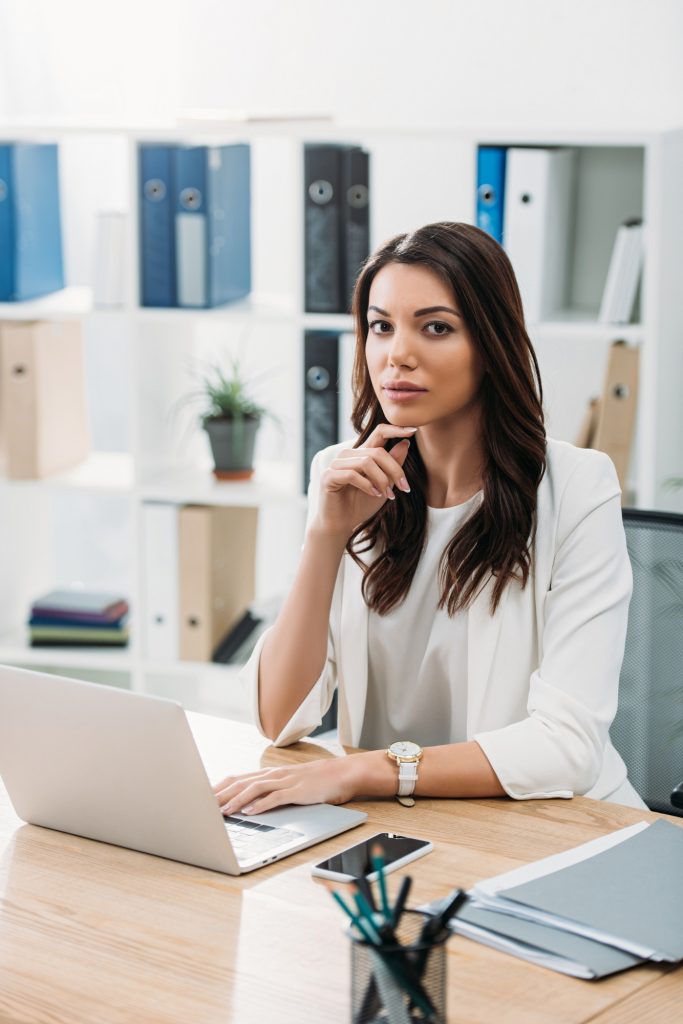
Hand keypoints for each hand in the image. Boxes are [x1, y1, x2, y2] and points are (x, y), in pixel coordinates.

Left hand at [213, 758, 360, 815]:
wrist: (342, 774)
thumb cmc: (316, 781)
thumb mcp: (289, 784)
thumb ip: (271, 791)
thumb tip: (250, 804)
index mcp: (270, 773)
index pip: (238, 778)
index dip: (219, 787)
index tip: (202, 798)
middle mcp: (274, 775)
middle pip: (241, 782)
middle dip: (221, 795)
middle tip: (203, 806)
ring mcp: (286, 781)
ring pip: (254, 788)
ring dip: (236, 800)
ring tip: (222, 812)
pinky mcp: (297, 790)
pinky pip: (275, 797)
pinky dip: (260, 805)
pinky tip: (250, 813)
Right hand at [313, 424, 416, 538]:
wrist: (341, 525)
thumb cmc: (361, 505)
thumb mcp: (384, 485)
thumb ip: (393, 465)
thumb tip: (405, 443)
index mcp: (362, 454)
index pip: (379, 432)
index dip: (396, 429)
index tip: (414, 431)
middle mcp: (348, 455)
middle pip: (377, 452)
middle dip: (395, 470)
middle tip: (404, 487)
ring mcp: (336, 464)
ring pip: (366, 462)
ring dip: (382, 480)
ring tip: (387, 495)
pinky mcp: (329, 476)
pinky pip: (352, 474)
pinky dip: (367, 485)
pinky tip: (374, 494)